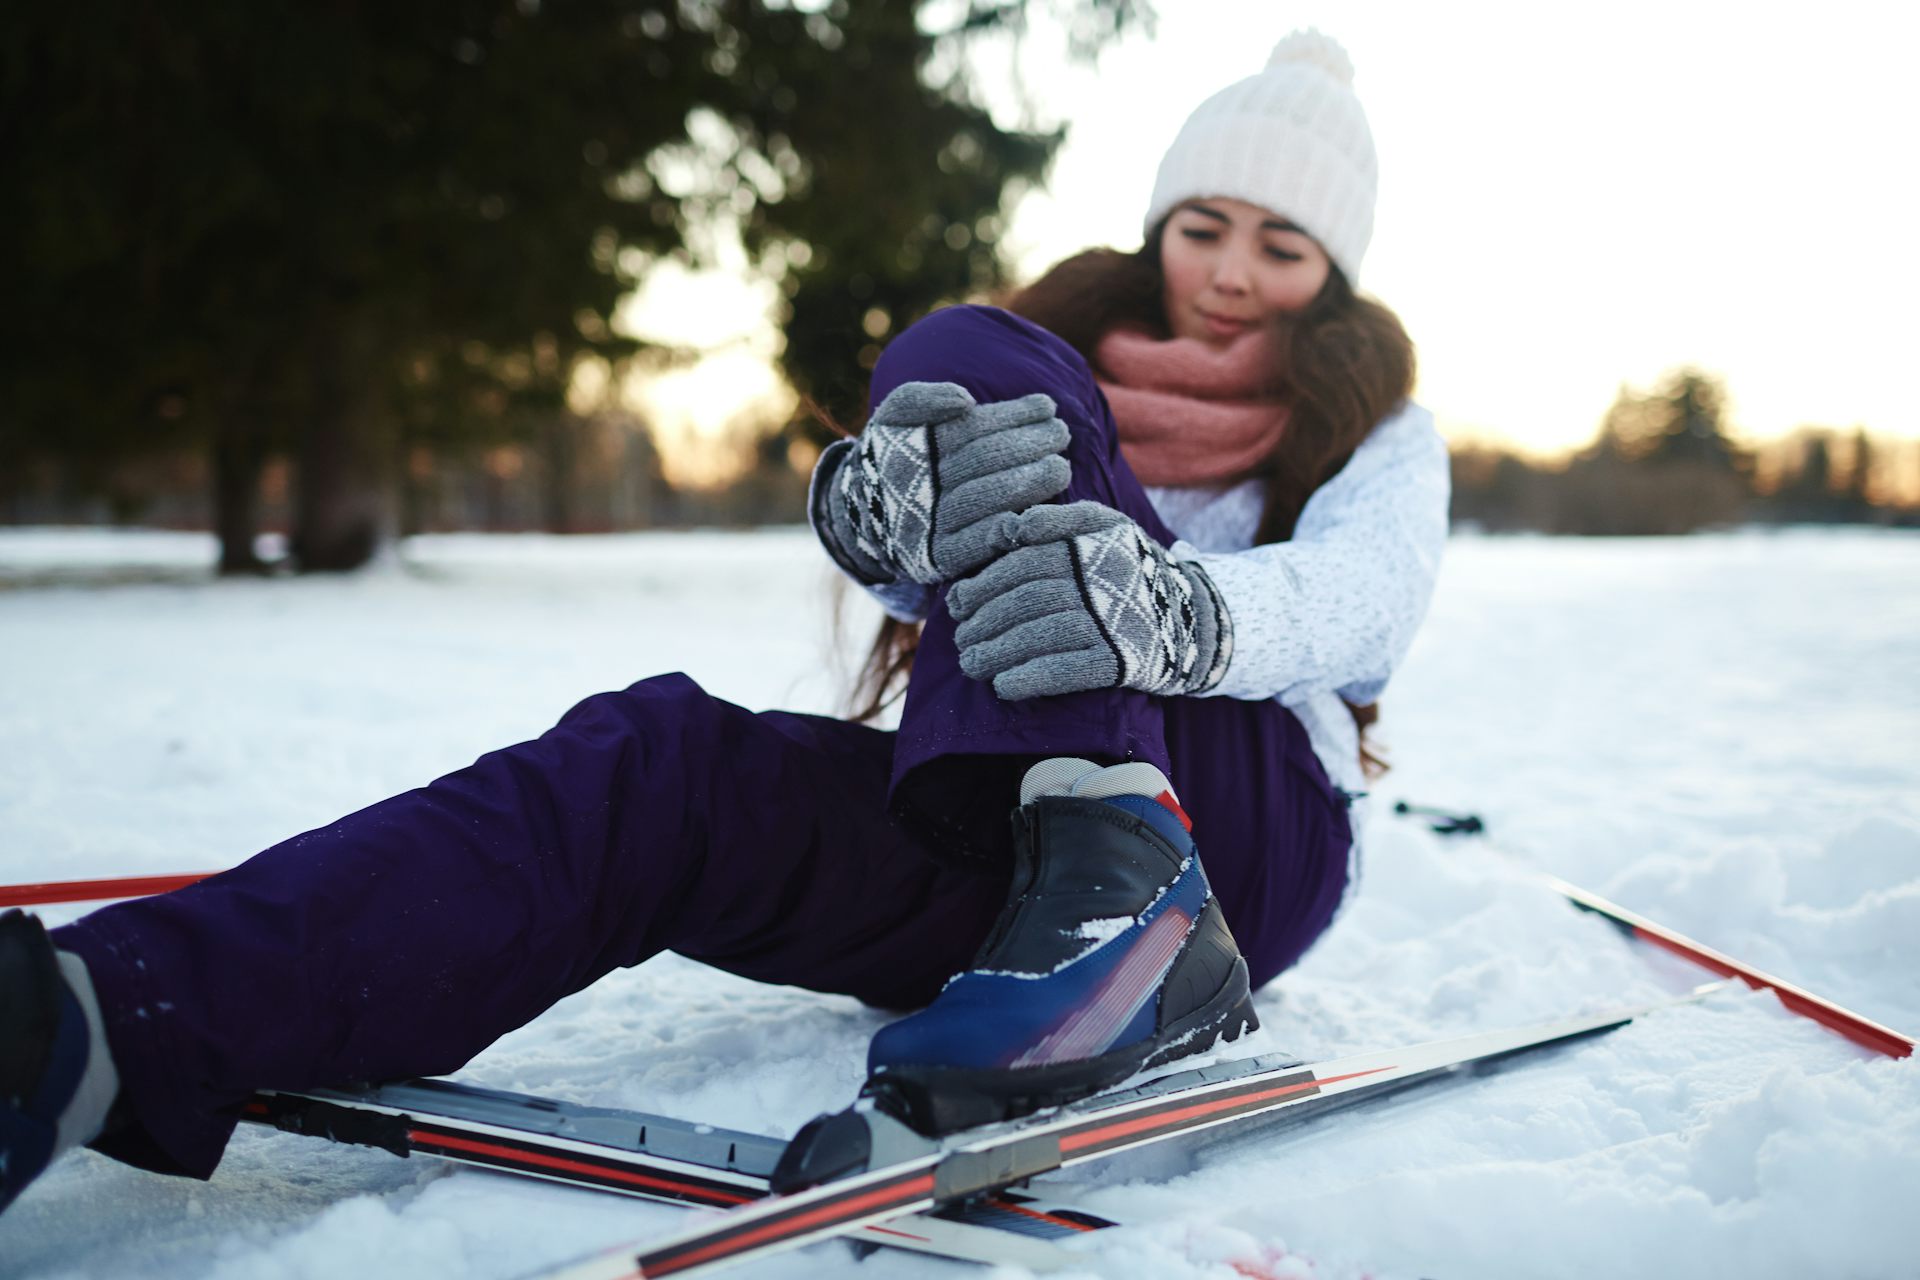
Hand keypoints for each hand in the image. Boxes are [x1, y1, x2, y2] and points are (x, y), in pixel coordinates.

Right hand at [812, 382, 1070, 585]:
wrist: (868, 513)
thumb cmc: (897, 453)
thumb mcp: (896, 415)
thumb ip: (922, 399)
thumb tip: (964, 401)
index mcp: (911, 448)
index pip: (970, 429)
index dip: (1012, 415)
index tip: (1048, 405)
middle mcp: (918, 488)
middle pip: (981, 462)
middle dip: (1026, 445)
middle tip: (1062, 434)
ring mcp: (928, 526)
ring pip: (983, 501)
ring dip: (1027, 484)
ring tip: (1062, 468)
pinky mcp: (940, 560)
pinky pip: (977, 546)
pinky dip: (1007, 530)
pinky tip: (1040, 513)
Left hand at [948, 501, 1233, 700]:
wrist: (1192, 619)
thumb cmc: (1132, 570)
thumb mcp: (1106, 527)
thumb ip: (1060, 521)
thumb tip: (1010, 529)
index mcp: (1092, 543)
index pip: (1023, 562)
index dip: (982, 584)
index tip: (956, 603)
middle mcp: (1101, 579)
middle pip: (1025, 599)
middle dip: (983, 621)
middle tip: (960, 639)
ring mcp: (1110, 621)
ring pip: (1038, 634)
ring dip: (996, 653)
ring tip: (971, 664)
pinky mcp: (1119, 661)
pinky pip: (1064, 671)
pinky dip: (1029, 678)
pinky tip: (1003, 686)